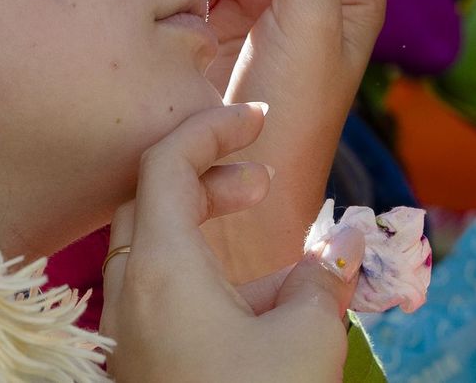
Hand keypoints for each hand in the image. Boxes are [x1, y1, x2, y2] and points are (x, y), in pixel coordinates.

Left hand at [102, 102, 363, 382]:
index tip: (260, 118)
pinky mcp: (140, 366)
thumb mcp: (308, 336)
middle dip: (211, 179)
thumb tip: (346, 241)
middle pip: (152, 202)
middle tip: (263, 183)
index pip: (166, 162)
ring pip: (160, 258)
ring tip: (292, 263)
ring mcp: (128, 335)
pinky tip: (270, 313)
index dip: (214, 127)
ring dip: (216, 240)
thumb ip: (325, 277)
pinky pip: (164, 305)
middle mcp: (130, 295)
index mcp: (162, 269)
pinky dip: (209, 286)